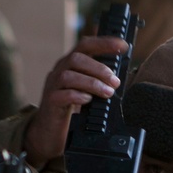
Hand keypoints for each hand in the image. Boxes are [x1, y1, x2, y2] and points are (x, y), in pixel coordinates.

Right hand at [23, 36, 127, 169]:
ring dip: (92, 83)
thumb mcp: (87, 89)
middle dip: (99, 68)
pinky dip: (77, 95)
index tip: (123, 46)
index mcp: (71, 63)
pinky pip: (61, 94)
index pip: (86, 45)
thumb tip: (120, 77)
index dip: (104, 43)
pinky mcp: (50, 102)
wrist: (50, 130)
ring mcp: (53, 85)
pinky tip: (88, 100)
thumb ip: (99, 80)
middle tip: (115, 82)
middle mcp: (60, 70)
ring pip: (69, 75)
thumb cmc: (72, 107)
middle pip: (76, 58)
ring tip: (108, 93)